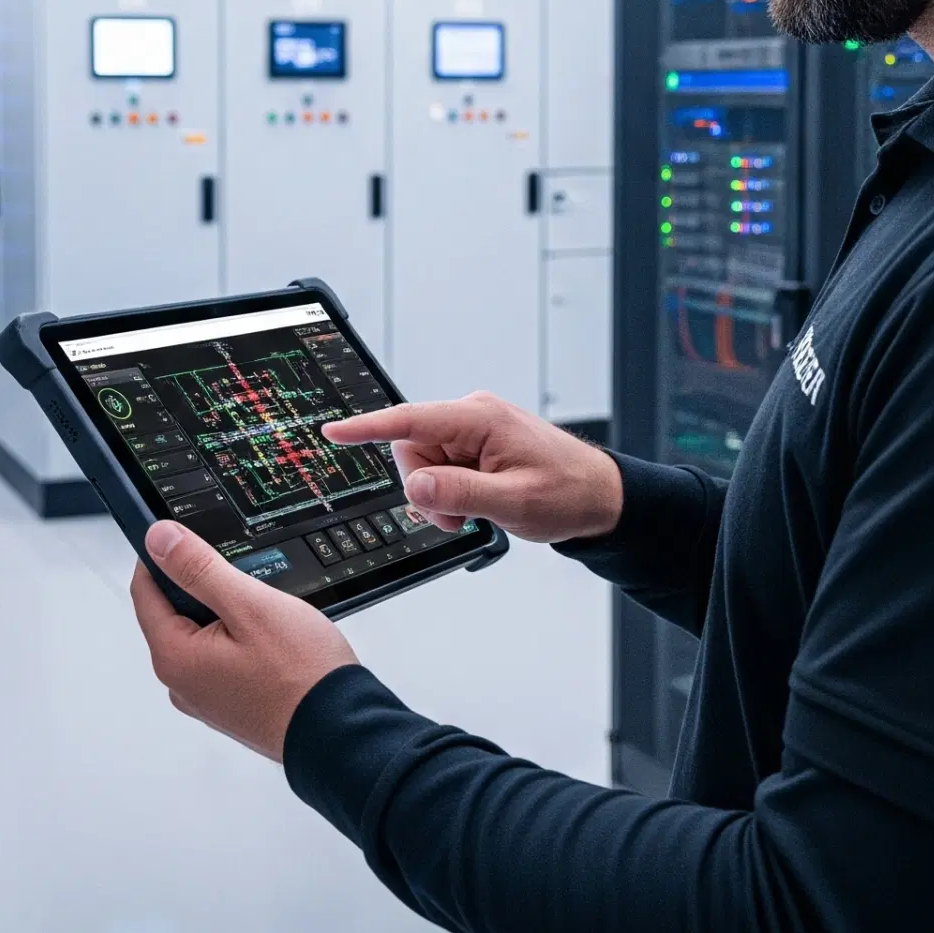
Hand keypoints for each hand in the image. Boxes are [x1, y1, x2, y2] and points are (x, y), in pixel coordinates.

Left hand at [129, 521, 358, 761]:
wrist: (340, 730)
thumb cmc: (301, 674)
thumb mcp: (249, 605)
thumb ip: (198, 569)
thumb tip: (158, 540)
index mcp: (175, 657)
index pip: (144, 591)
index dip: (162, 556)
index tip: (188, 537)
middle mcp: (181, 683)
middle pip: (173, 612)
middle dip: (203, 587)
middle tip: (244, 578)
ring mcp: (206, 697)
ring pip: (202, 634)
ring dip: (226, 613)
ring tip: (265, 612)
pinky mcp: (230, 703)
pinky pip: (221, 657)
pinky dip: (240, 638)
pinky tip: (272, 638)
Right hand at [322, 392, 622, 544]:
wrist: (599, 496)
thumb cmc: (568, 493)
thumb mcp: (514, 502)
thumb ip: (460, 494)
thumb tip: (416, 485)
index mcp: (479, 418)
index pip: (411, 421)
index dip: (368, 428)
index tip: (334, 431)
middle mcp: (472, 416)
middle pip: (412, 450)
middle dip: (426, 489)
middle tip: (459, 517)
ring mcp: (473, 430)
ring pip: (424, 464)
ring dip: (440, 495)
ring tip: (477, 511)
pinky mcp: (476, 444)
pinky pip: (442, 468)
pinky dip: (451, 492)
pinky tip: (478, 502)